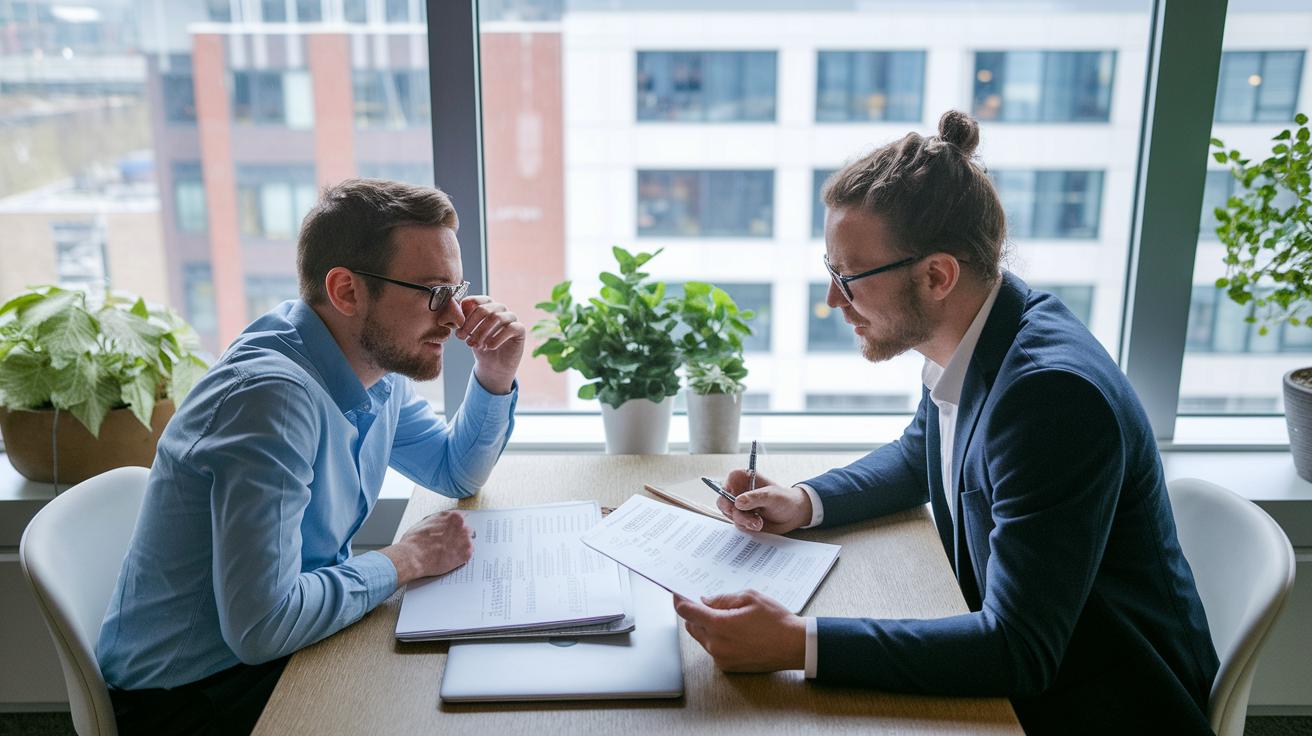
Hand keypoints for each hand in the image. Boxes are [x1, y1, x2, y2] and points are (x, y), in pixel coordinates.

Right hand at [380, 510, 473, 586]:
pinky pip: (468, 554)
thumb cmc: (415, 541)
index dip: (455, 527)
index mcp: (453, 516)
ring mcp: (466, 540)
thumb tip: (442, 523)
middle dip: (459, 536)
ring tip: (448, 552)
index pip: (461, 519)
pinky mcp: (467, 554)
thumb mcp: (427, 522)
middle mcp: (462, 525)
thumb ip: (440, 521)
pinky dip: (461, 557)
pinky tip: (450, 558)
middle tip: (449, 543)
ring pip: (468, 542)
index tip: (452, 531)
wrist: (413, 556)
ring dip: (460, 546)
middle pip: (466, 530)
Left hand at [457, 295, 525, 393]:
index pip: (474, 300)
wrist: (492, 365)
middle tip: (462, 338)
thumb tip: (453, 308)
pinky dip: (496, 338)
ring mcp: (511, 317)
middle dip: (470, 325)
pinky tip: (489, 347)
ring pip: (497, 317)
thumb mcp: (467, 332)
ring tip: (474, 345)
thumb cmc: (479, 345)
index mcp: (485, 305)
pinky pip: (510, 328)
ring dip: (482, 333)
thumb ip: (462, 319)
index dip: (464, 315)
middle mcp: (499, 308)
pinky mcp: (520, 329)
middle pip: (484, 309)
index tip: (457, 329)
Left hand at [674, 590, 805, 671]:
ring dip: (706, 626)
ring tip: (727, 617)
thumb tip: (705, 601)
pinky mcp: (728, 667)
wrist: (794, 646)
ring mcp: (721, 658)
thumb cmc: (776, 620)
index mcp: (719, 624)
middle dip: (695, 613)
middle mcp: (716, 644)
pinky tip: (734, 632)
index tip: (676, 595)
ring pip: (702, 638)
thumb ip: (722, 599)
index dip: (679, 600)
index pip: (687, 611)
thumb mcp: (749, 597)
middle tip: (707, 604)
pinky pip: (713, 649)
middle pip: (691, 625)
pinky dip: (716, 639)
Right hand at [716, 469, 812, 533]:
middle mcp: (737, 491)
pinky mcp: (742, 518)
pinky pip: (737, 524)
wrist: (793, 515)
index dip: (727, 495)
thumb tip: (738, 502)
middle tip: (749, 519)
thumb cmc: (784, 499)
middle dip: (736, 514)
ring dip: (745, 521)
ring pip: (731, 516)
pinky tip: (759, 525)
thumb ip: (755, 498)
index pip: (727, 483)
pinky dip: (748, 526)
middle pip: (724, 502)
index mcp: (742, 478)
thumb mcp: (772, 496)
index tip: (734, 505)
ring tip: (759, 523)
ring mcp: (738, 506)